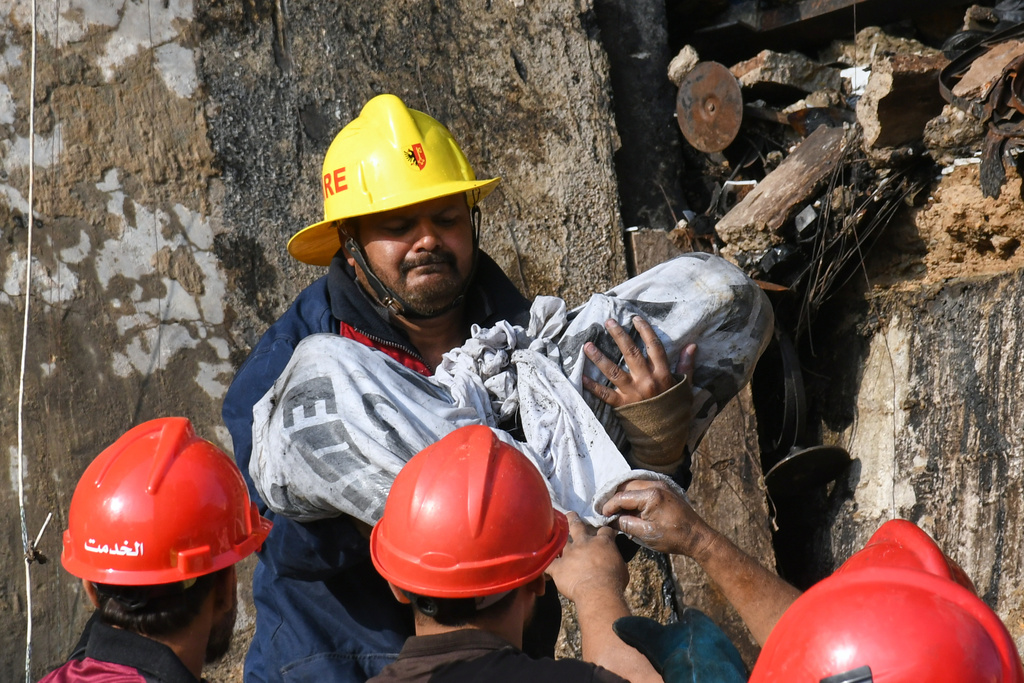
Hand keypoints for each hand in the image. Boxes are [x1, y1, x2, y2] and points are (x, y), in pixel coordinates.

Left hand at [546, 512, 628, 603]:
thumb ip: (615, 560)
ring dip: (557, 536)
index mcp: (602, 543)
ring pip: (561, 539)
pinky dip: (544, 563)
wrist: (598, 592)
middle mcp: (584, 543)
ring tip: (552, 533)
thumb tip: (613, 561)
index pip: (604, 531)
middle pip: (577, 525)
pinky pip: (547, 563)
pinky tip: (539, 563)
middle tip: (570, 515)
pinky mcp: (558, 567)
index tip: (604, 533)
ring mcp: (570, 553)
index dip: (604, 531)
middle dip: (573, 519)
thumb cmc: (614, 582)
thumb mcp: (621, 568)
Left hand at [583, 316, 695, 408]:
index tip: (635, 318)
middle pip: (631, 353)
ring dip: (599, 358)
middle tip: (608, 322)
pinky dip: (592, 386)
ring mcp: (632, 393)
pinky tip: (582, 377)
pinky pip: (604, 394)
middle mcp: (646, 381)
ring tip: (587, 345)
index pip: (654, 347)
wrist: (666, 438)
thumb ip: (686, 365)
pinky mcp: (622, 405)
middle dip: (618, 336)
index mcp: (663, 374)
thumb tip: (691, 345)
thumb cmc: (675, 410)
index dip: (645, 331)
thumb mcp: (685, 387)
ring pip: (613, 371)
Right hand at [601, 480, 717, 560]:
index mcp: (650, 495)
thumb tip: (610, 520)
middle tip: (607, 511)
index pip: (622, 497)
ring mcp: (662, 485)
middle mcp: (656, 485)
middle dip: (615, 498)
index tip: (602, 516)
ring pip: (635, 485)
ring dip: (624, 495)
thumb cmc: (673, 537)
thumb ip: (625, 524)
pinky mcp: (666, 489)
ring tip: (617, 509)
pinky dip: (634, 494)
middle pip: (626, 487)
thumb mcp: (645, 534)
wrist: (697, 537)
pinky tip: (630, 506)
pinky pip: (644, 487)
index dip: (609, 507)